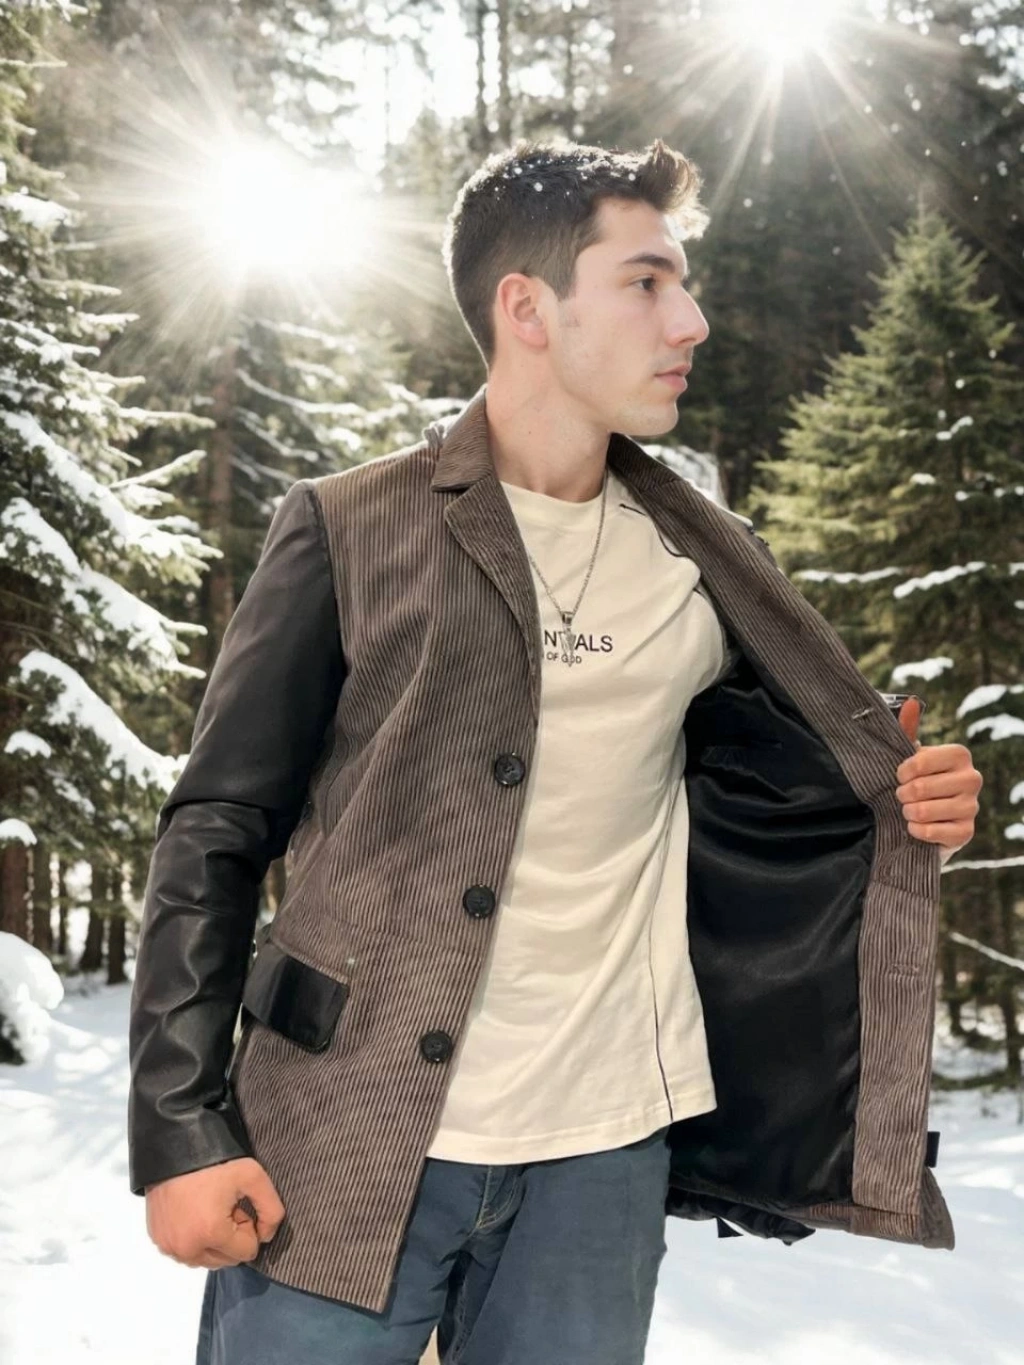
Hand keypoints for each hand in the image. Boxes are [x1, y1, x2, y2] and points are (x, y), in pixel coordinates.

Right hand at [145, 1156, 284, 1269]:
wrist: (176, 1148)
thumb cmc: (214, 1161)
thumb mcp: (253, 1176)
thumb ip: (272, 1210)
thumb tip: (266, 1236)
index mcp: (212, 1233)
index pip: (247, 1252)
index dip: (248, 1228)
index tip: (239, 1207)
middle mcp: (188, 1248)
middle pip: (226, 1260)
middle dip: (232, 1237)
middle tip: (226, 1208)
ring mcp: (169, 1246)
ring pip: (206, 1260)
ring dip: (214, 1242)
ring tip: (211, 1210)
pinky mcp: (158, 1241)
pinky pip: (185, 1253)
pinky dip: (195, 1240)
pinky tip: (195, 1214)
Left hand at [895, 697, 981, 862]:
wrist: (931, 815)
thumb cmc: (919, 779)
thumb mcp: (911, 754)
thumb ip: (908, 728)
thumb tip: (911, 702)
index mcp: (959, 755)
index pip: (921, 761)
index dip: (902, 771)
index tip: (899, 776)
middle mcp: (972, 778)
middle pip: (920, 788)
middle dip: (902, 794)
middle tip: (902, 795)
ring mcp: (972, 807)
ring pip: (924, 811)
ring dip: (907, 812)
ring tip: (908, 810)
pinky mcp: (967, 832)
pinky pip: (930, 832)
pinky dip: (915, 830)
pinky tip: (915, 826)